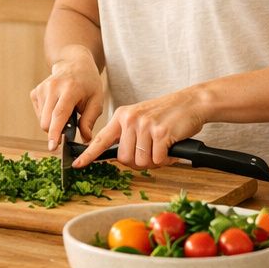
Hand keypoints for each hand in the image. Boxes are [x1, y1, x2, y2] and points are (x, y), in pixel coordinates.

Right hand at [31, 56, 104, 150]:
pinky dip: (48, 117)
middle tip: (69, 129)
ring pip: (42, 120)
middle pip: (46, 121)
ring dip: (53, 124)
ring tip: (66, 113)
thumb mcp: (97, 100)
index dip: (55, 132)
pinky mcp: (35, 92)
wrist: (75, 64)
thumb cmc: (88, 83)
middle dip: (55, 132)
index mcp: (70, 89)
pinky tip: (57, 108)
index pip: (59, 114)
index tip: (53, 147)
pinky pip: (39, 115)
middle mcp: (52, 87)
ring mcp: (41, 89)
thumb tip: (85, 139)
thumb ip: (90, 120)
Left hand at [75, 87, 206, 168]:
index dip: (88, 155)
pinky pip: (157, 159)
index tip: (77, 164)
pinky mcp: (160, 132)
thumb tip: (122, 158)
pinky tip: (171, 148)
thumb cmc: (167, 115)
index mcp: (121, 116)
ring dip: (154, 161)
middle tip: (152, 154)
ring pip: (140, 161)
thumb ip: (128, 135)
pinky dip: (166, 159)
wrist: (191, 102)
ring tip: (163, 148)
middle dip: (138, 163)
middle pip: (124, 159)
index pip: (100, 139)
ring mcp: (144, 125)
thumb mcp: (140, 118)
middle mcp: (129, 119)